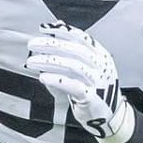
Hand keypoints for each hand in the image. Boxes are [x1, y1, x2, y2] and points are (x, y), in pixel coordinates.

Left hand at [22, 22, 134, 142]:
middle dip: (52, 45)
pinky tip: (43, 77)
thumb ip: (72, 48)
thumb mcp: (87, 66)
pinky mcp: (92, 98)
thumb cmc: (94, 88)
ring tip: (32, 61)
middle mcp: (102, 66)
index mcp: (101, 55)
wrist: (109, 116)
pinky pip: (73, 86)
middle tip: (32, 44)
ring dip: (50, 62)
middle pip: (75, 50)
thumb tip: (57, 25)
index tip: (43, 29)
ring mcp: (98, 82)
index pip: (81, 37)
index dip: (62, 32)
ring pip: (73, 66)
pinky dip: (57, 80)